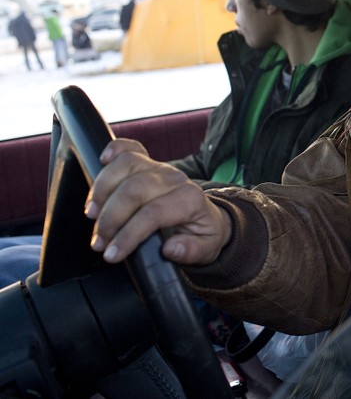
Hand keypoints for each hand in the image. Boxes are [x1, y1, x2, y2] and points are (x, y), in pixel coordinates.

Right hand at [85, 138, 232, 265]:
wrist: (206, 217)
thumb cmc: (202, 233)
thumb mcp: (206, 249)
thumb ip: (192, 251)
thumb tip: (171, 248)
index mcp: (190, 200)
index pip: (152, 213)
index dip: (128, 235)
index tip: (112, 255)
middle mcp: (174, 179)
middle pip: (134, 189)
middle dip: (110, 218)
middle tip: (99, 242)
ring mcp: (160, 168)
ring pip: (126, 165)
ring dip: (103, 190)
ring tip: (92, 215)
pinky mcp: (148, 163)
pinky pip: (130, 147)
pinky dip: (114, 149)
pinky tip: (102, 161)